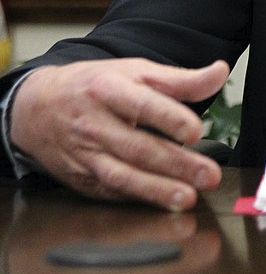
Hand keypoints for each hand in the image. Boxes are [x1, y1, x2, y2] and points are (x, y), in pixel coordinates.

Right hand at [9, 58, 229, 209]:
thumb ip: (180, 78)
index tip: (195, 131)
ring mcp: (85, 153)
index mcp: (110, 88)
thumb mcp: (136, 70)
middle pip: (137, 147)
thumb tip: (220, 72)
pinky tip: (161, 203)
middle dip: (175, 164)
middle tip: (207, 175)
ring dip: (157, 190)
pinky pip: (111, 191)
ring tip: (187, 197)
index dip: (169, 118)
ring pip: (122, 175)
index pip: (142, 104)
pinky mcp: (81, 178)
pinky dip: (137, 199)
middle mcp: (95, 122)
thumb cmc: (96, 84)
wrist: (37, 106)